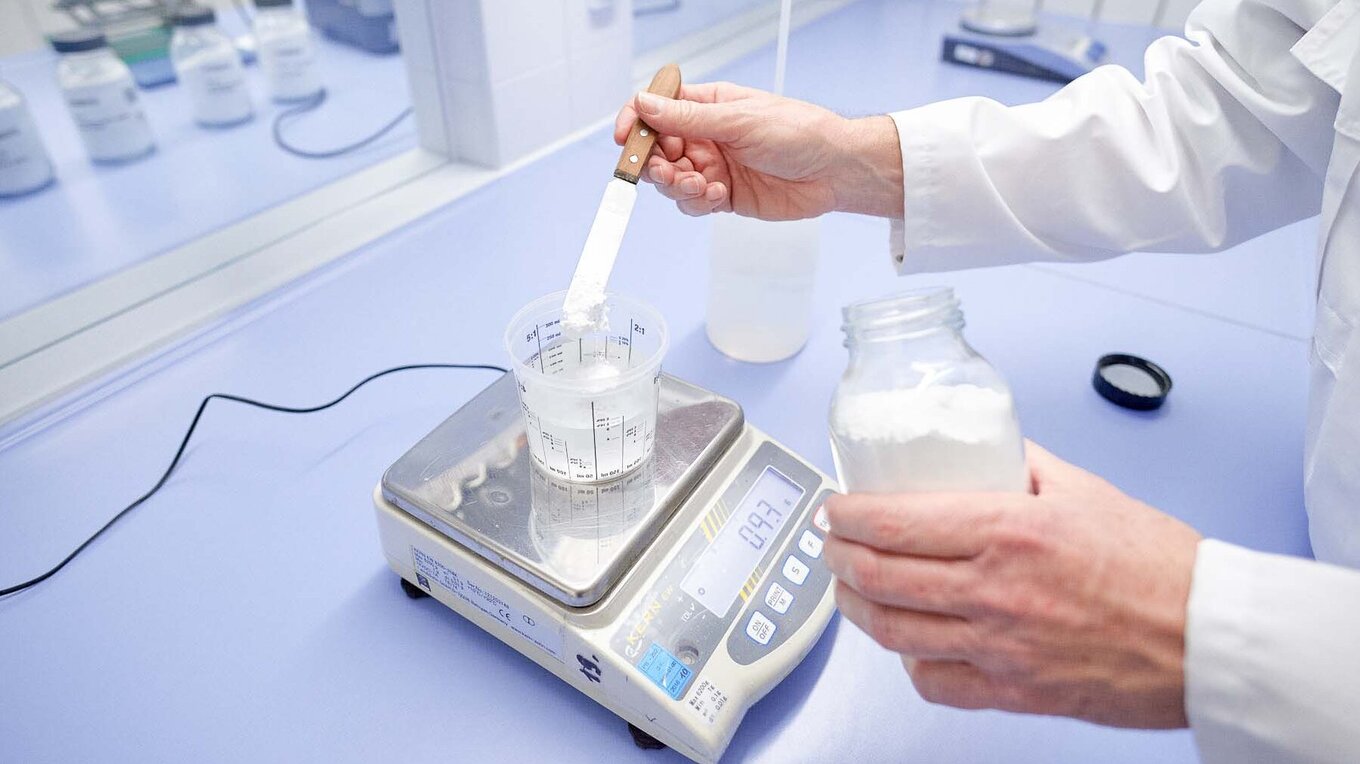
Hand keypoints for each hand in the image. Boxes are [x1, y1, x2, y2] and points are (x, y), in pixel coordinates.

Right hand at [613, 82, 902, 219]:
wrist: (835, 172)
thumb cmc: (800, 133)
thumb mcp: (740, 121)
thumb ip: (688, 119)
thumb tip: (645, 104)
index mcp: (708, 106)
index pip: (657, 108)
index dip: (637, 121)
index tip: (626, 139)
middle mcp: (706, 136)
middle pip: (657, 149)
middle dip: (655, 163)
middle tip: (667, 171)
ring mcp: (713, 167)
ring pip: (670, 180)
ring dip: (677, 185)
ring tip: (701, 186)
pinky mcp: (723, 196)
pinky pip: (691, 203)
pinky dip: (696, 203)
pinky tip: (717, 197)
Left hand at [822, 441, 1201, 728]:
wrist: (1205, 638)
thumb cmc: (1157, 566)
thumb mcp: (1083, 489)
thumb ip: (1022, 464)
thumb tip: (981, 448)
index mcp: (1008, 530)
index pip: (894, 522)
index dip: (847, 515)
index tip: (834, 507)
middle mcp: (993, 590)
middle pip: (879, 576)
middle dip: (839, 557)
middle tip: (832, 543)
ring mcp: (998, 646)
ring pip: (894, 631)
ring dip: (858, 607)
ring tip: (850, 589)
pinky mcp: (1012, 692)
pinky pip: (934, 682)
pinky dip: (908, 662)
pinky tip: (906, 642)